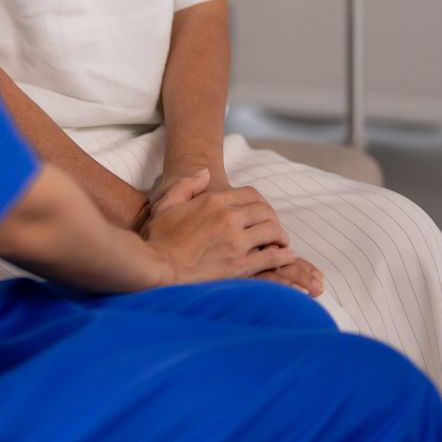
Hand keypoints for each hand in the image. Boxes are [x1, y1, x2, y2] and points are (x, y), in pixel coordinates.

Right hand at [143, 170, 298, 285]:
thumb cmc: (158, 238)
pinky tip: (284, 258)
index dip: (260, 203)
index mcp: (213, 201)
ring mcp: (236, 242)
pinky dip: (282, 256)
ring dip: (280, 237)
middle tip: (273, 229)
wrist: (157, 267)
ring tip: (281, 243)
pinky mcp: (240, 266)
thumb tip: (204, 173)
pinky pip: (272, 257)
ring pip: (273, 232)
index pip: (251, 195)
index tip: (261, 212)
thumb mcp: (167, 203)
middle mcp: (229, 218)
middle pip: (265, 211)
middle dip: (272, 219)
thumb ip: (187, 185)